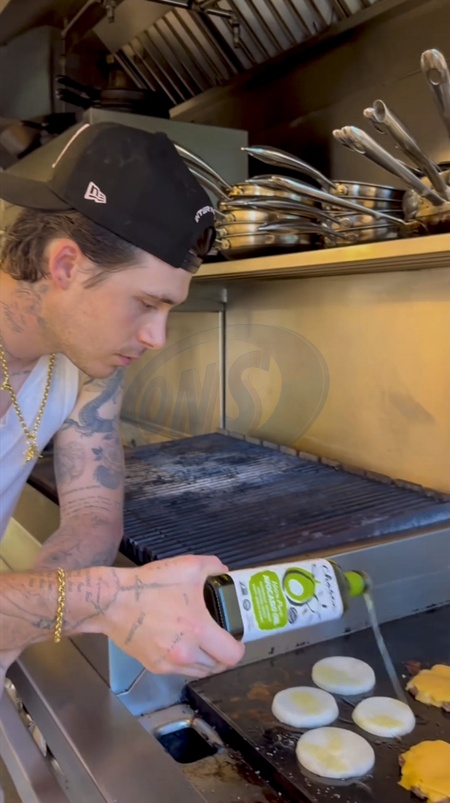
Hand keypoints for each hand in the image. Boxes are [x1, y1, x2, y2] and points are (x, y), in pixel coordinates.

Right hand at [103, 555, 244, 677]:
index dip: (239, 647)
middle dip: (222, 654)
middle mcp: (185, 653)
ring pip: (199, 672)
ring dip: (205, 660)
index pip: (232, 655)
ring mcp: (168, 663)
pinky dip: (185, 661)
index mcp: (198, 630)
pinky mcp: (153, 667)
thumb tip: (224, 571)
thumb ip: (214, 566)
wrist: (113, 601)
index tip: (235, 638)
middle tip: (219, 638)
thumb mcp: (188, 566)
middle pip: (217, 667)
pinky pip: (179, 670)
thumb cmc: (151, 585)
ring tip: (201, 641)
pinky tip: (181, 643)